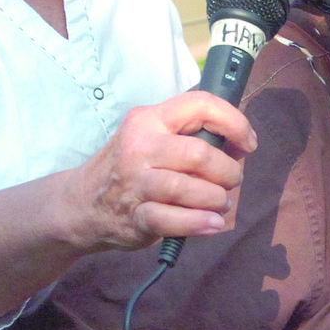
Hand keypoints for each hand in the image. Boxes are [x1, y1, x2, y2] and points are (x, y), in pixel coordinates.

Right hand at [62, 90, 256, 252]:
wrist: (81, 204)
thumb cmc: (130, 167)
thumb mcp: (152, 138)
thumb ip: (190, 136)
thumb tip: (239, 145)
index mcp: (149, 120)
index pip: (200, 105)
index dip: (234, 122)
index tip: (248, 142)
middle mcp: (140, 147)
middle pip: (200, 154)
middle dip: (227, 171)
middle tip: (231, 181)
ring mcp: (135, 183)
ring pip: (189, 188)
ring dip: (217, 199)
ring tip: (220, 203)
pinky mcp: (135, 217)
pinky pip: (174, 220)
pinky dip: (200, 223)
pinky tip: (211, 223)